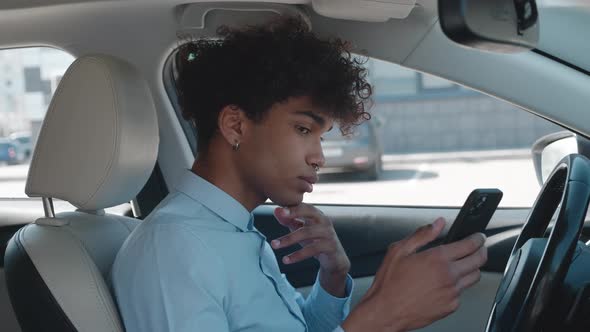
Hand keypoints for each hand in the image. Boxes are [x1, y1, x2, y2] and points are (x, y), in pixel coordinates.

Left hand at [271, 204, 350, 296]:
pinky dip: (297, 255)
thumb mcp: (301, 230)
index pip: (304, 206)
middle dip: (293, 215)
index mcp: (317, 214)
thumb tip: (276, 211)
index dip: (293, 207)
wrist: (335, 259)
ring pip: (307, 233)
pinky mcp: (330, 246)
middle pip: (309, 213)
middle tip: (280, 217)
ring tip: (274, 245)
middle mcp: (324, 221)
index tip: (279, 210)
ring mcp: (328, 233)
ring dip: (289, 239)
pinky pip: (312, 250)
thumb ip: (289, 220)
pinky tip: (286, 260)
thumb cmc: (316, 241)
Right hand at [342, 218, 487, 331]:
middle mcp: (449, 276)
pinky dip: (459, 285)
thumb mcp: (399, 251)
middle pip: (479, 260)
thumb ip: (422, 234)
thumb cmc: (390, 283)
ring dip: (472, 268)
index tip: (478, 237)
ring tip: (463, 264)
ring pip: (474, 277)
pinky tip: (446, 282)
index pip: (470, 245)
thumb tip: (438, 224)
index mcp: (437, 259)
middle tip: (478, 248)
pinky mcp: (451, 306)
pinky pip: (462, 292)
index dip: (477, 238)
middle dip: (481, 251)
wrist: (386, 311)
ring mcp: (452, 292)